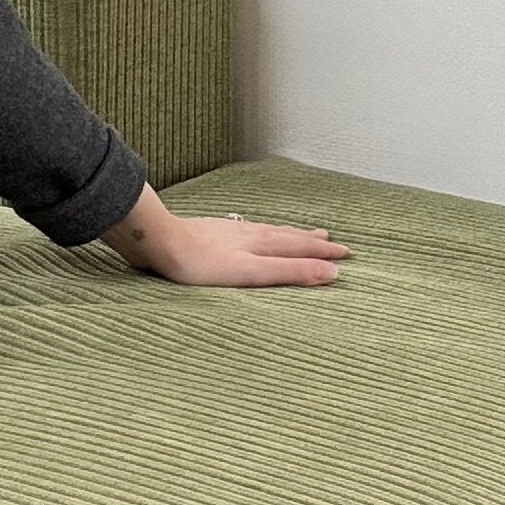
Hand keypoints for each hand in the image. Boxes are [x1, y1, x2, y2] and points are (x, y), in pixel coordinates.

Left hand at [101, 183, 351, 287]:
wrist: (158, 240)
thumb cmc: (201, 263)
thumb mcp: (251, 272)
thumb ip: (290, 271)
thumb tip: (331, 273)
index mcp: (262, 244)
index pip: (301, 247)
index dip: (324, 252)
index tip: (347, 254)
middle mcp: (249, 234)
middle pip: (288, 236)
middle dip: (312, 241)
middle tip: (332, 240)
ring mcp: (230, 231)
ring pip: (268, 231)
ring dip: (289, 234)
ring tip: (302, 232)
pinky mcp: (211, 233)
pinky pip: (247, 231)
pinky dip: (262, 232)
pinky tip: (251, 233)